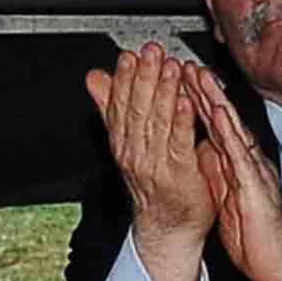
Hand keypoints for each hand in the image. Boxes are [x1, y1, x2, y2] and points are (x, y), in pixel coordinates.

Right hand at [85, 39, 218, 280]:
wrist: (169, 228)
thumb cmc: (155, 183)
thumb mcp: (127, 142)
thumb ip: (112, 108)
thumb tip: (95, 77)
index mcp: (123, 142)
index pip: (119, 104)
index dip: (124, 79)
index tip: (129, 55)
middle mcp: (135, 152)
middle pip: (137, 109)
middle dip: (144, 78)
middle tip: (152, 52)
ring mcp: (156, 164)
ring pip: (157, 122)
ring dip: (164, 92)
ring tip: (170, 68)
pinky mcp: (179, 175)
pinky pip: (179, 143)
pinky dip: (182, 121)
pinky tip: (186, 100)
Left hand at [187, 69, 281, 280]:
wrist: (276, 260)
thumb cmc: (254, 232)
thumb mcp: (225, 194)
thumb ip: (213, 170)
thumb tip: (196, 151)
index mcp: (236, 163)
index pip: (214, 126)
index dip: (196, 101)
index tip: (178, 78)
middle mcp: (245, 161)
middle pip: (222, 120)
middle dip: (203, 91)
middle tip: (184, 64)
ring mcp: (251, 169)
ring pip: (231, 128)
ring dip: (216, 101)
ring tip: (199, 76)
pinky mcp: (254, 184)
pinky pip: (240, 154)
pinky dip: (230, 132)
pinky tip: (221, 114)